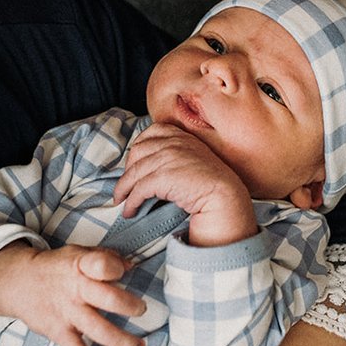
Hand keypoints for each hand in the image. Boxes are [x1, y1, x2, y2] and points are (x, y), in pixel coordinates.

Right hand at [0, 242, 146, 345]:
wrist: (18, 283)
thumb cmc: (56, 268)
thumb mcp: (78, 254)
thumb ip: (105, 258)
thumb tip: (130, 266)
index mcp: (81, 265)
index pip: (101, 264)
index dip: (115, 268)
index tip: (125, 272)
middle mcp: (76, 290)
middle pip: (108, 298)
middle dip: (130, 306)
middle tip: (141, 310)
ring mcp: (68, 313)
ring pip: (99, 330)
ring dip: (122, 340)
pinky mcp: (59, 333)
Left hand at [114, 122, 257, 247]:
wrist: (225, 195)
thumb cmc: (211, 181)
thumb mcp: (193, 157)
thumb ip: (176, 153)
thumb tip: (151, 165)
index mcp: (180, 135)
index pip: (150, 134)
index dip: (137, 149)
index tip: (133, 164)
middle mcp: (172, 143)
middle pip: (137, 152)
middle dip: (127, 170)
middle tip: (124, 186)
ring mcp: (167, 158)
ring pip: (134, 173)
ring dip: (123, 190)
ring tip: (120, 202)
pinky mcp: (163, 176)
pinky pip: (139, 189)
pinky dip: (131, 202)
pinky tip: (130, 211)